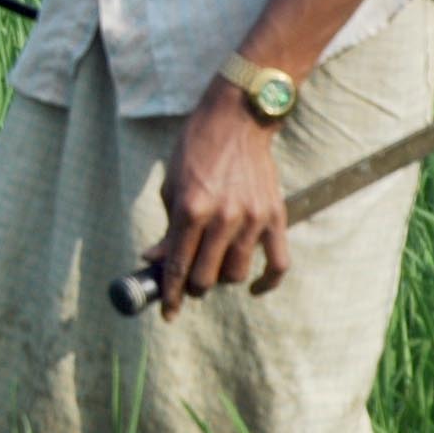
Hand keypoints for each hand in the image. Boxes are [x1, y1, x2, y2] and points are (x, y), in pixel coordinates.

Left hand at [139, 81, 291, 320]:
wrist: (237, 119)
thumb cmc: (196, 149)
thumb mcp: (171, 185)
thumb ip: (168, 228)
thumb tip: (155, 260)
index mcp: (191, 209)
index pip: (179, 266)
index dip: (171, 295)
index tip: (168, 313)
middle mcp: (223, 218)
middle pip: (208, 278)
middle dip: (194, 287)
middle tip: (189, 281)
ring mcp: (252, 219)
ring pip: (237, 273)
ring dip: (223, 278)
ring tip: (214, 267)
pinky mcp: (275, 216)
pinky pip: (278, 263)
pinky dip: (267, 282)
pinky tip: (254, 287)